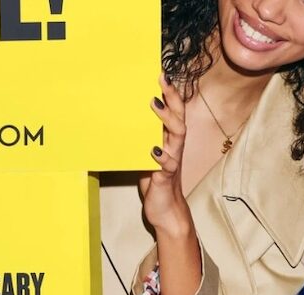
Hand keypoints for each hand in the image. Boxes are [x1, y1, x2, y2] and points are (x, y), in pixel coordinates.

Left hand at [140, 74, 193, 238]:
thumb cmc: (155, 181)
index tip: (161, 74)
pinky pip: (167, 165)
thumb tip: (125, 120)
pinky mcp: (166, 177)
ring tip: (154, 104)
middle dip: (171, 97)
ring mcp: (172, 161)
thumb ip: (143, 139)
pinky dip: (161, 156)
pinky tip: (153, 150)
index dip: (170, 93)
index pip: (174, 112)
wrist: (166, 210)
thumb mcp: (147, 156)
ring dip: (166, 119)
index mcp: (169, 141)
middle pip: (178, 117)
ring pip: (177, 136)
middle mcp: (174, 147)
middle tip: (162, 79)